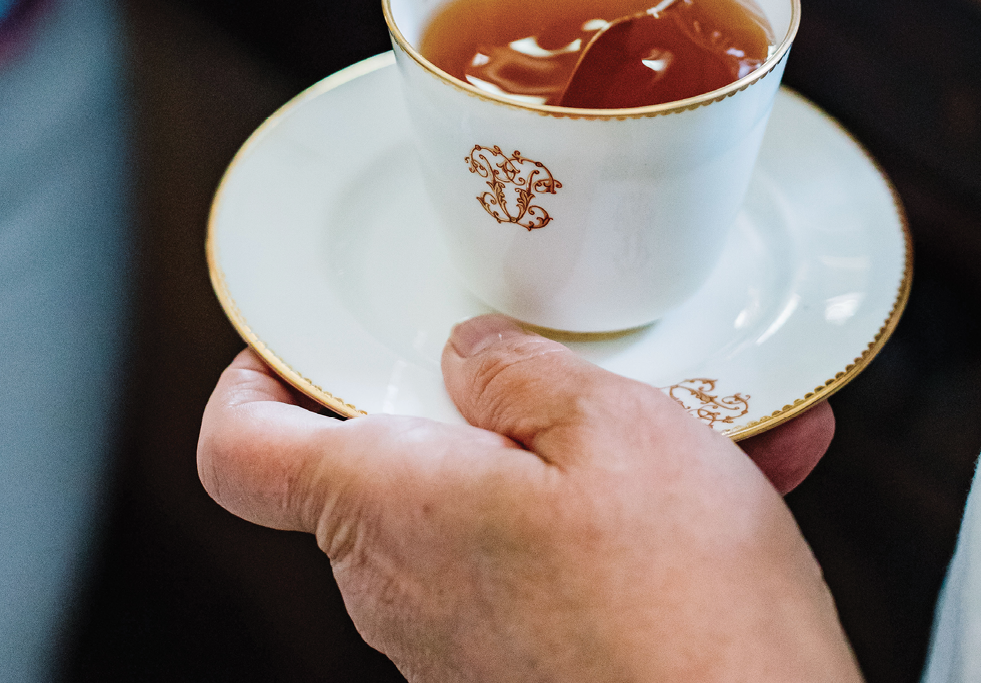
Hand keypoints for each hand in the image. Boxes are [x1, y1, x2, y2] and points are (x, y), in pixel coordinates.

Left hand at [198, 324, 854, 682]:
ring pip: (482, 507)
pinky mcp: (522, 666)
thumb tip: (471, 349)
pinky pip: (545, 562)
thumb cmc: (683, 606)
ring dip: (569, 455)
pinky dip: (614, 518)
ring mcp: (459, 637)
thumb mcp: (612, 426)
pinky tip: (726, 476)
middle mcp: (402, 585)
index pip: (241, 450)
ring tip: (683, 413)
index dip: (251, 381)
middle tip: (549, 356)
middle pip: (382, 463)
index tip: (296, 342)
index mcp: (392, 507)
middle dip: (468, 401)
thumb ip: (518, 369)